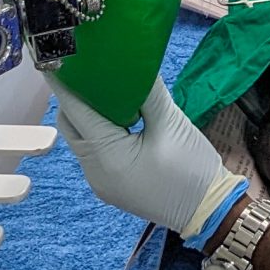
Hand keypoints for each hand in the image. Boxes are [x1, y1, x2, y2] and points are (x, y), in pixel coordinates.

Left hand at [47, 76, 245, 248]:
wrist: (210, 212)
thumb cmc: (192, 169)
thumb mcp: (172, 123)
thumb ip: (148, 92)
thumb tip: (134, 62)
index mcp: (106, 156)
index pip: (76, 111)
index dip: (66, 83)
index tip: (59, 57)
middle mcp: (94, 171)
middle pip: (72, 126)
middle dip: (76, 98)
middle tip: (89, 70)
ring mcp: (100, 181)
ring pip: (82, 139)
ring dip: (88, 115)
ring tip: (105, 90)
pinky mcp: (110, 185)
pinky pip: (94, 152)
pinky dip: (99, 132)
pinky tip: (117, 117)